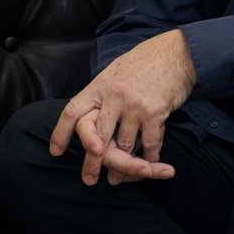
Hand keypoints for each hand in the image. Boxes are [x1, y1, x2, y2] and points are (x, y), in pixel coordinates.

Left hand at [50, 30, 196, 184]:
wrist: (177, 52)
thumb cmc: (146, 60)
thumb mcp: (116, 70)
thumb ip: (103, 92)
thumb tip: (91, 113)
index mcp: (100, 84)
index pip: (72, 111)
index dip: (61, 133)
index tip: (56, 152)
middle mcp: (114, 96)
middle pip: (96, 137)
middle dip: (92, 163)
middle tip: (89, 180)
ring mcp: (134, 105)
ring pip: (123, 145)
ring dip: (124, 164)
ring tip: (122, 178)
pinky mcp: (154, 112)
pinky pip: (148, 143)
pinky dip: (149, 156)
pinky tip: (150, 162)